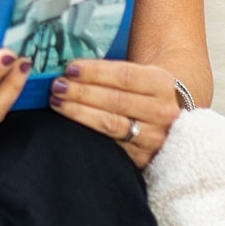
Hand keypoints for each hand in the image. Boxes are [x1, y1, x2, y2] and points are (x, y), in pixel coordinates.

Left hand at [46, 59, 181, 165]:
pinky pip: (109, 145)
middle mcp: (162, 112)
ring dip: (79, 112)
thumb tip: (71, 69)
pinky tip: (69, 125)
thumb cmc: (143, 93)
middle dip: (81, 92)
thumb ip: (112, 72)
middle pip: (115, 100)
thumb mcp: (141, 76)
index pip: (124, 75)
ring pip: (110, 124)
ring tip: (57, 102)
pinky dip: (86, 133)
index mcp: (161, 84)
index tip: (69, 68)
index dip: (95, 72)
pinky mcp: (141, 157)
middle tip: (57, 86)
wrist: (168, 121)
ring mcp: (153, 137)